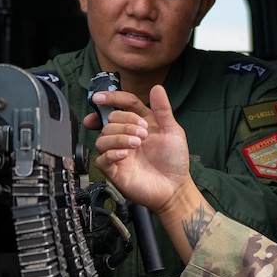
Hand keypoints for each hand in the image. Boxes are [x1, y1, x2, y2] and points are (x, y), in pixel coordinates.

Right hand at [89, 85, 188, 213]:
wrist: (175, 188)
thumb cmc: (174, 161)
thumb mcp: (173, 131)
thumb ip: (163, 109)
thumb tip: (157, 88)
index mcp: (138, 124)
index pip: (121, 105)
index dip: (110, 99)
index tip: (100, 98)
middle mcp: (126, 137)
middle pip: (110, 120)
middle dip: (125, 123)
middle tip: (143, 134)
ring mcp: (119, 154)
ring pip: (102, 138)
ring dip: (119, 137)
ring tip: (137, 144)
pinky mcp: (115, 171)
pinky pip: (102, 159)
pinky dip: (112, 153)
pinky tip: (126, 154)